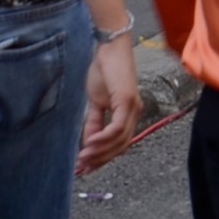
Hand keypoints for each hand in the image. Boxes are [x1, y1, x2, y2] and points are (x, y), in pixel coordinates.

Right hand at [75, 36, 140, 173]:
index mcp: (129, 114)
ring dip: (100, 152)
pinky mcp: (127, 101)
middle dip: (101, 159)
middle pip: (121, 146)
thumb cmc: (103, 72)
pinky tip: (90, 143)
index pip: (120, 143)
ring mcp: (133, 107)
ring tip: (82, 158)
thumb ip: (94, 122)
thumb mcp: (95, 103)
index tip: (87, 168)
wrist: (108, 49)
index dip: (104, 158)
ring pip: (120, 139)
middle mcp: (135, 113)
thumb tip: (89, 142)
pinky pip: (117, 127)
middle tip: (83, 168)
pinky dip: (103, 138)